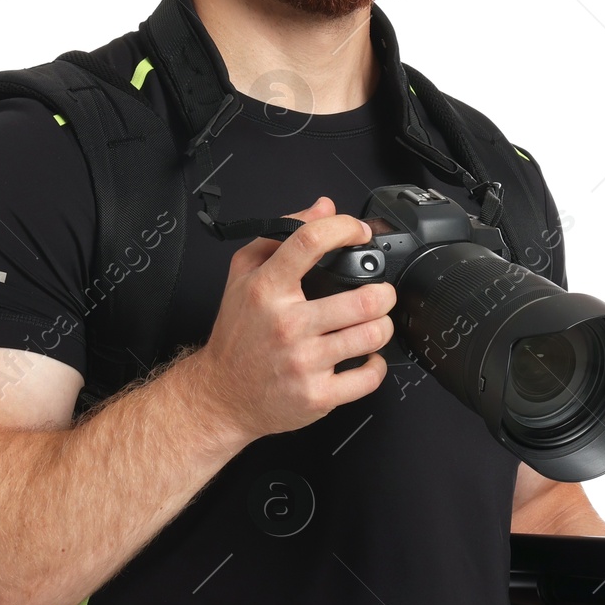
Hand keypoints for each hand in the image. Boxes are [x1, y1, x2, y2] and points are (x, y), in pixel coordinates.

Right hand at [195, 195, 396, 442]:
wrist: (221, 395)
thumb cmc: (237, 335)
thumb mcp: (243, 276)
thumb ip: (280, 235)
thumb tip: (322, 208)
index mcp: (267, 290)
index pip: (310, 242)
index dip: (345, 228)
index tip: (360, 232)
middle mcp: (286, 325)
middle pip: (362, 299)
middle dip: (383, 293)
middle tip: (380, 293)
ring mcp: (303, 362)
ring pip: (372, 335)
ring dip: (382, 326)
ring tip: (373, 323)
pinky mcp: (316, 395)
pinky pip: (368, 377)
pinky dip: (376, 365)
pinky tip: (365, 358)